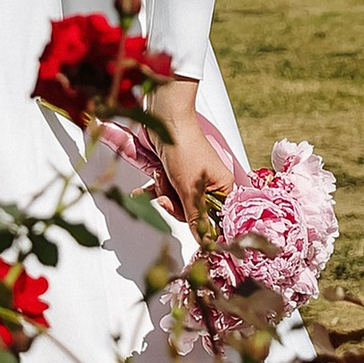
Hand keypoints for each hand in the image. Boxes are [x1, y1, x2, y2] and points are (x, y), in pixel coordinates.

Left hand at [139, 75, 234, 229]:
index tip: (196, 239)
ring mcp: (192, 178)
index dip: (204, 227)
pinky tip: (140, 193)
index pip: (217, 220)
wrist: (165, 119)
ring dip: (164, 192)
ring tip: (160, 178)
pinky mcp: (176, 173)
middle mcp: (210, 184)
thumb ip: (197, 219)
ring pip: (177, 202)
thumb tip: (205, 243)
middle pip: (193, 213)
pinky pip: (166, 191)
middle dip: (175, 204)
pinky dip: (155, 189)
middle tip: (168, 194)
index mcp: (223, 187)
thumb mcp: (190, 189)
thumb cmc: (184, 149)